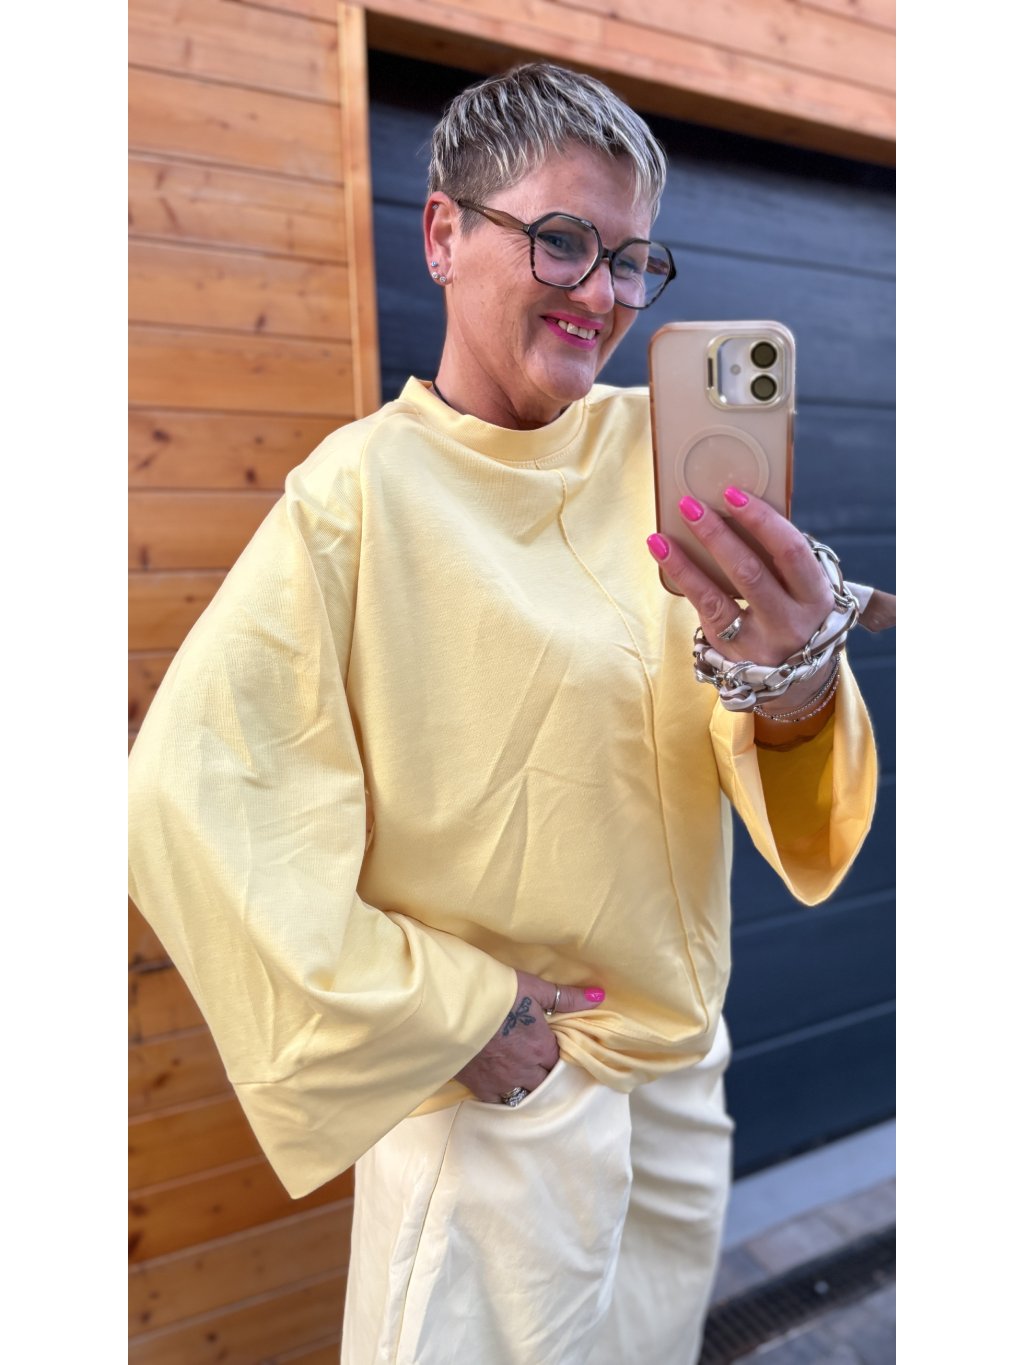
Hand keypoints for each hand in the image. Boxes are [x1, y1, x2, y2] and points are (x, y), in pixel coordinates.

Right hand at [454, 971, 603, 1103]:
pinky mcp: (480, 1088)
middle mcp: (526, 1070)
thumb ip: (565, 996)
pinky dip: (504, 1097)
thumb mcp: (533, 988)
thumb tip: (599, 997)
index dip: (557, 1056)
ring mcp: (502, 1082)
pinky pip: (499, 1102)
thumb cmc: (495, 995)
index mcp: (541, 1047)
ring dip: (527, 1090)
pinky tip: (502, 1089)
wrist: (451, 1009)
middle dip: (545, 1076)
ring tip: (523, 1079)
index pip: (560, 1062)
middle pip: (545, 1083)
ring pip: (525, 1097)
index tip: (551, 1049)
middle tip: (539, 1065)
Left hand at [648, 488, 833, 712]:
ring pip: (720, 595)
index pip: (791, 551)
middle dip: (717, 534)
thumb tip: (736, 508)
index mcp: (817, 595)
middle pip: (751, 571)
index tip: (733, 494)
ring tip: (663, 532)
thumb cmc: (795, 612)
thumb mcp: (804, 588)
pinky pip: (703, 609)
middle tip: (690, 505)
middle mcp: (792, 621)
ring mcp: (761, 641)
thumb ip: (782, 557)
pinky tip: (663, 553)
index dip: (761, 520)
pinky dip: (682, 577)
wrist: (795, 676)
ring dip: (689, 559)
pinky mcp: (732, 653)